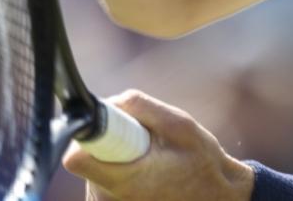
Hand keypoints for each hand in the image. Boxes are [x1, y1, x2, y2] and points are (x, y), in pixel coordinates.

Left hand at [63, 90, 254, 200]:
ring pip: (95, 168)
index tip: (112, 128)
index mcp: (126, 180)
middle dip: (112, 143)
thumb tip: (108, 101)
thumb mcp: (180, 125)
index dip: (91, 134)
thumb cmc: (201, 163)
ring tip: (150, 162)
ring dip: (117, 158)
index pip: (77, 157)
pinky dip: (119, 172)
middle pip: (88, 158)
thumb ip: (141, 107)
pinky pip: (101, 181)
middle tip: (146, 145)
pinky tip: (146, 174)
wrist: (215, 198)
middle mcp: (109, 200)